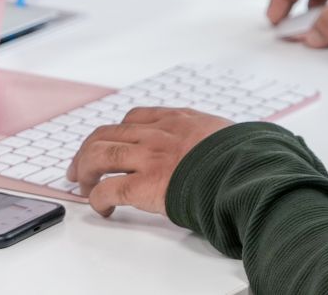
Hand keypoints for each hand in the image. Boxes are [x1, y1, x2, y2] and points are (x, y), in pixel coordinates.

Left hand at [68, 107, 231, 217]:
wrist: (247, 170)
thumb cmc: (244, 156)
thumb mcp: (224, 132)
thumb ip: (207, 135)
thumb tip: (213, 145)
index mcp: (178, 119)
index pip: (134, 118)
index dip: (116, 133)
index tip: (110, 144)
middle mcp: (158, 133)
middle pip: (106, 133)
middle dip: (86, 150)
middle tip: (79, 169)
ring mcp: (149, 156)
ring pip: (98, 155)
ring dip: (85, 171)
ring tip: (84, 187)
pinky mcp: (144, 184)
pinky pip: (108, 189)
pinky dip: (98, 199)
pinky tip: (103, 209)